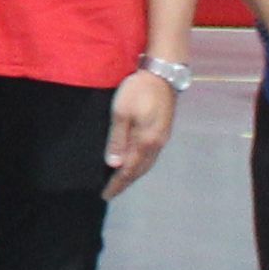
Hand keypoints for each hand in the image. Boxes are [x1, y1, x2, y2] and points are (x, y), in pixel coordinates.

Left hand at [104, 66, 178, 197]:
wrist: (162, 74)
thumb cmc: (138, 90)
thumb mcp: (121, 113)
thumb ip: (117, 140)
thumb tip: (114, 165)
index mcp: (145, 142)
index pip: (128, 170)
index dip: (117, 184)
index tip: (105, 195)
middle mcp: (156, 145)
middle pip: (139, 170)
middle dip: (125, 182)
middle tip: (111, 192)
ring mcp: (162, 138)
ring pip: (146, 164)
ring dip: (134, 174)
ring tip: (120, 181)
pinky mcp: (163, 131)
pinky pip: (150, 155)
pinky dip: (140, 164)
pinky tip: (134, 162)